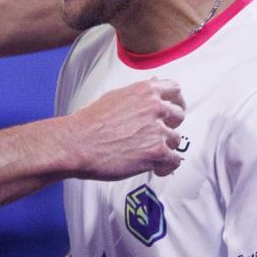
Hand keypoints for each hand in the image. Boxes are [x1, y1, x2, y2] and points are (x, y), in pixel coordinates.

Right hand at [64, 78, 185, 178]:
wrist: (77, 143)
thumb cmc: (90, 122)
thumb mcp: (115, 97)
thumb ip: (138, 95)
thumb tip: (152, 88)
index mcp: (145, 91)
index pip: (175, 90)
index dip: (176, 102)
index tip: (173, 110)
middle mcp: (155, 107)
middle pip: (178, 116)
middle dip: (170, 126)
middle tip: (159, 135)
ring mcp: (158, 130)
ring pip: (176, 140)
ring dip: (165, 147)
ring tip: (150, 154)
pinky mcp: (157, 152)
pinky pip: (174, 160)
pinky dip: (166, 166)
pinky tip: (155, 168)